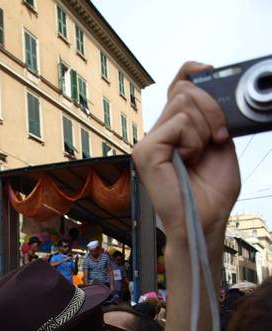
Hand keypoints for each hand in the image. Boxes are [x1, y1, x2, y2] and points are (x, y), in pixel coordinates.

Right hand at [132, 61, 240, 245]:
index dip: (191, 72)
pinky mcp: (145, 151)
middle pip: (184, 89)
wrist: (204, 222)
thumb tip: (212, 88)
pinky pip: (178, 123)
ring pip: (183, 101)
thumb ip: (213, 118)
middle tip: (219, 138)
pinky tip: (188, 160)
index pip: (176, 86)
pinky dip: (193, 139)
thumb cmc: (211, 194)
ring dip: (204, 127)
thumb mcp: (220, 145)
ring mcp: (148, 142)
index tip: (210, 72)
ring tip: (200, 155)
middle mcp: (157, 134)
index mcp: (174, 131)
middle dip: (212, 109)